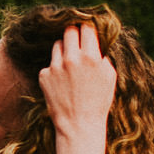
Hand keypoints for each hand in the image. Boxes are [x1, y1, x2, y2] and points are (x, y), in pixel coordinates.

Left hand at [37, 22, 115, 143]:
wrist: (78, 124)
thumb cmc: (98, 101)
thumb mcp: (109, 76)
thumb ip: (102, 57)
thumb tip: (95, 45)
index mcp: (91, 57)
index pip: (86, 29)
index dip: (88, 29)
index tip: (87, 32)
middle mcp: (71, 58)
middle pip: (69, 31)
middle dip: (74, 34)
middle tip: (77, 41)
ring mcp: (55, 66)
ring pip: (57, 45)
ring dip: (64, 50)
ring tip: (70, 64)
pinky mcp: (44, 75)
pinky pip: (50, 63)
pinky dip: (55, 68)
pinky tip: (62, 81)